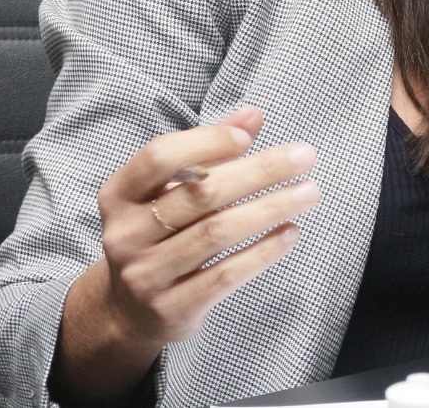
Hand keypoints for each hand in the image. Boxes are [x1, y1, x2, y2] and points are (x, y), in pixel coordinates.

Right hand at [82, 107, 319, 348]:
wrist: (128, 311)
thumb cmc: (158, 233)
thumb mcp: (170, 190)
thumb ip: (209, 151)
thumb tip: (253, 116)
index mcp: (119, 195)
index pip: (159, 157)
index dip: (205, 142)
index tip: (248, 137)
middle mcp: (125, 234)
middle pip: (200, 194)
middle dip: (259, 171)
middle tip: (305, 157)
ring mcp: (146, 275)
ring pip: (216, 233)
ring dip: (270, 208)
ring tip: (309, 193)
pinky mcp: (172, 308)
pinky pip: (225, 275)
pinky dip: (263, 252)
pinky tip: (290, 232)